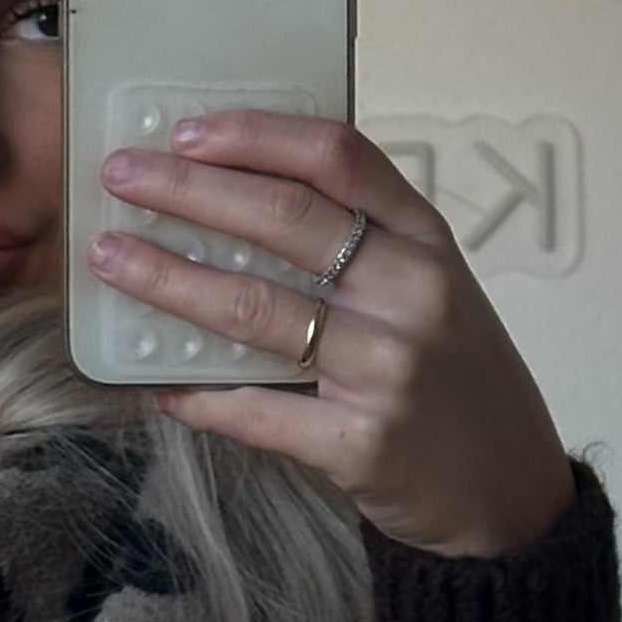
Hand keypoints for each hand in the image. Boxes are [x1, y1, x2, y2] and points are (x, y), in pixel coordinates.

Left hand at [88, 111, 575, 558]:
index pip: (338, 158)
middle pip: (286, 220)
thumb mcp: (430, 289)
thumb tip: (231, 200)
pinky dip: (196, 395)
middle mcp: (414, 293)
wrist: (509, 491)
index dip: (255, 136)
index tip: (185, 131)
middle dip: (187, 192)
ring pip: (256, 308)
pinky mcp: (362, 442)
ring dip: (169, 279)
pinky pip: (256, 409)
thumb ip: (361, 244)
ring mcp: (390, 369)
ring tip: (112, 261)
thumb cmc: (453, 376)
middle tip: (119, 178)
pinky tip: (152, 383)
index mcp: (427, 241)